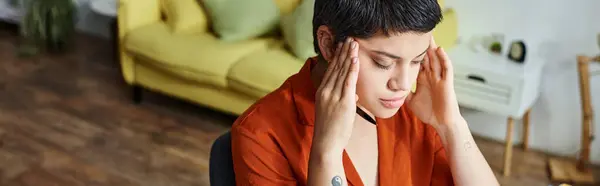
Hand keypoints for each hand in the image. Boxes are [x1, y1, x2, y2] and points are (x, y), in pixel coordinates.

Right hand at [313, 37, 359, 153]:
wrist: (326, 144)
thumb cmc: (331, 130)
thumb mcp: (335, 111)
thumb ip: (344, 99)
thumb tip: (354, 93)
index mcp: (322, 92)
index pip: (331, 70)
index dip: (337, 56)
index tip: (342, 45)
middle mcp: (326, 91)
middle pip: (336, 68)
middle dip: (343, 52)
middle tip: (349, 38)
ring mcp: (333, 96)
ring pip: (342, 72)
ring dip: (349, 56)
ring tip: (354, 44)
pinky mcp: (342, 103)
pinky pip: (348, 83)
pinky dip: (352, 70)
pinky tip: (355, 60)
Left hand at [406, 37, 461, 129]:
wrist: (441, 123)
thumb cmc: (429, 113)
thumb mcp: (411, 101)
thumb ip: (403, 93)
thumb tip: (391, 89)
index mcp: (423, 79)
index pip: (417, 62)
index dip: (412, 52)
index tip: (404, 42)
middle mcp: (432, 76)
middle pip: (427, 57)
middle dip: (423, 45)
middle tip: (417, 32)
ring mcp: (440, 79)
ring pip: (436, 59)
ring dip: (433, 48)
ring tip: (428, 35)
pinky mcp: (447, 83)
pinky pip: (446, 68)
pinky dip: (443, 59)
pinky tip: (439, 50)